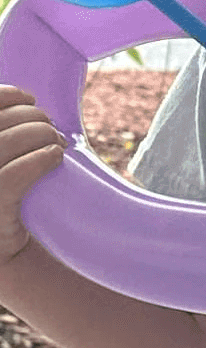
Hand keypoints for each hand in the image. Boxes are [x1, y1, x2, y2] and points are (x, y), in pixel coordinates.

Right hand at [0, 85, 65, 264]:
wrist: (1, 251)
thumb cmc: (2, 196)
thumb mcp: (1, 160)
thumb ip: (5, 135)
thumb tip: (27, 99)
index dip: (5, 96)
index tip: (29, 98)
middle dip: (31, 118)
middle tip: (52, 128)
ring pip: (5, 144)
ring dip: (41, 135)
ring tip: (58, 143)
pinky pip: (14, 175)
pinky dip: (40, 159)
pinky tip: (56, 157)